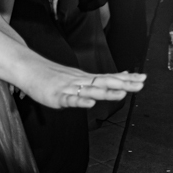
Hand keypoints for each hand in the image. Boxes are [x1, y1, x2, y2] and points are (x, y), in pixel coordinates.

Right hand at [23, 62, 144, 109]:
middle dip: (124, 84)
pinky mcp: (57, 96)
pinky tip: (90, 103)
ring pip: (91, 90)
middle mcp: (81, 81)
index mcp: (87, 78)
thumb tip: (122, 75)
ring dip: (107, 92)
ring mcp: (70, 88)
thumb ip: (100, 79)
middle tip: (141, 84)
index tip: (143, 78)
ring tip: (122, 93)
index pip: (110, 77)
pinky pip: (71, 99)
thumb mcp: (80, 77)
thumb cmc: (55, 75)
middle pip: (105, 81)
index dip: (127, 79)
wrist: (29, 70)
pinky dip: (81, 100)